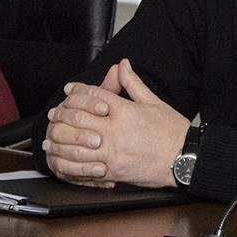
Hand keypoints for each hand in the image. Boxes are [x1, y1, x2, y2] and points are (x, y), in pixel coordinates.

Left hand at [43, 59, 190, 189]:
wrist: (184, 159)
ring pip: (76, 145)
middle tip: (54, 114)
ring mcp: (113, 152)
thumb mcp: (154, 102)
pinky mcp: (114, 171)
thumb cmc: (172, 132)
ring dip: (60, 141)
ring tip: (51, 139)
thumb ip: (133, 83)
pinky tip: (63, 161)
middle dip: (62, 115)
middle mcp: (116, 131)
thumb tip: (123, 65)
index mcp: (125, 111)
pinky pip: (85, 168)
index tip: (69, 89)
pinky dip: (71, 165)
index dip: (77, 91)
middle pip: (79, 118)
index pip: (93, 96)